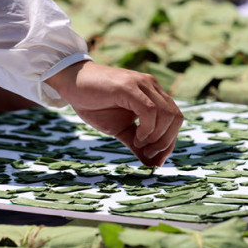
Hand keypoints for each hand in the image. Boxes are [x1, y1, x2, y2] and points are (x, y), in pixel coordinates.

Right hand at [46, 61, 182, 165]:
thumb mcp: (120, 129)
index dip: (170, 142)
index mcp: (153, 95)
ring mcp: (142, 85)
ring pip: (167, 114)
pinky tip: (137, 137)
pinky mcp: (129, 87)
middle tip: (148, 154)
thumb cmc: (95, 104)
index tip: (156, 160)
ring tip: (140, 145)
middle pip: (176, 117)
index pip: (175, 119)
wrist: (72, 83)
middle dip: (166, 142)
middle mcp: (151, 87)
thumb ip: (137, 143)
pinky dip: (148, 129)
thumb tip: (152, 164)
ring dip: (157, 137)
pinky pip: (150, 111)